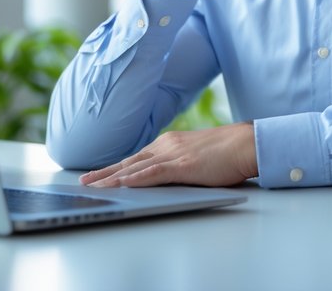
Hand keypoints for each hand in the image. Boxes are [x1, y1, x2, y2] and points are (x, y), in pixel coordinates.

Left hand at [79, 122, 257, 187]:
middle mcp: (166, 146)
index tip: (99, 175)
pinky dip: (133, 180)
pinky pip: (152, 174)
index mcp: (170, 143)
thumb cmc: (228, 151)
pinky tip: (120, 185)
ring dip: (111, 178)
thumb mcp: (197, 155)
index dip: (116, 167)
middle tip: (84, 182)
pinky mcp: (182, 165)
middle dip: (105, 173)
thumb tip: (169, 177)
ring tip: (93, 187)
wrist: (247, 143)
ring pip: (134, 168)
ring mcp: (172, 154)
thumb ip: (180, 164)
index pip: (136, 158)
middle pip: (129, 161)